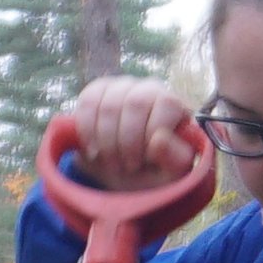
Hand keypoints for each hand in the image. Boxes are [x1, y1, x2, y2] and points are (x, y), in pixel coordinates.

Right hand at [56, 79, 196, 190]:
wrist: (122, 175)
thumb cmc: (154, 174)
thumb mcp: (172, 175)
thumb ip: (174, 159)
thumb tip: (158, 139)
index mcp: (175, 106)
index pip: (166, 103)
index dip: (152, 133)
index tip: (146, 159)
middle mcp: (150, 89)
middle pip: (135, 104)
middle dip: (127, 143)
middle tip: (128, 167)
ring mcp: (122, 87)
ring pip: (108, 106)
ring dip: (107, 142)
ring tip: (113, 163)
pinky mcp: (97, 91)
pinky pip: (88, 103)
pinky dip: (88, 132)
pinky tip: (95, 150)